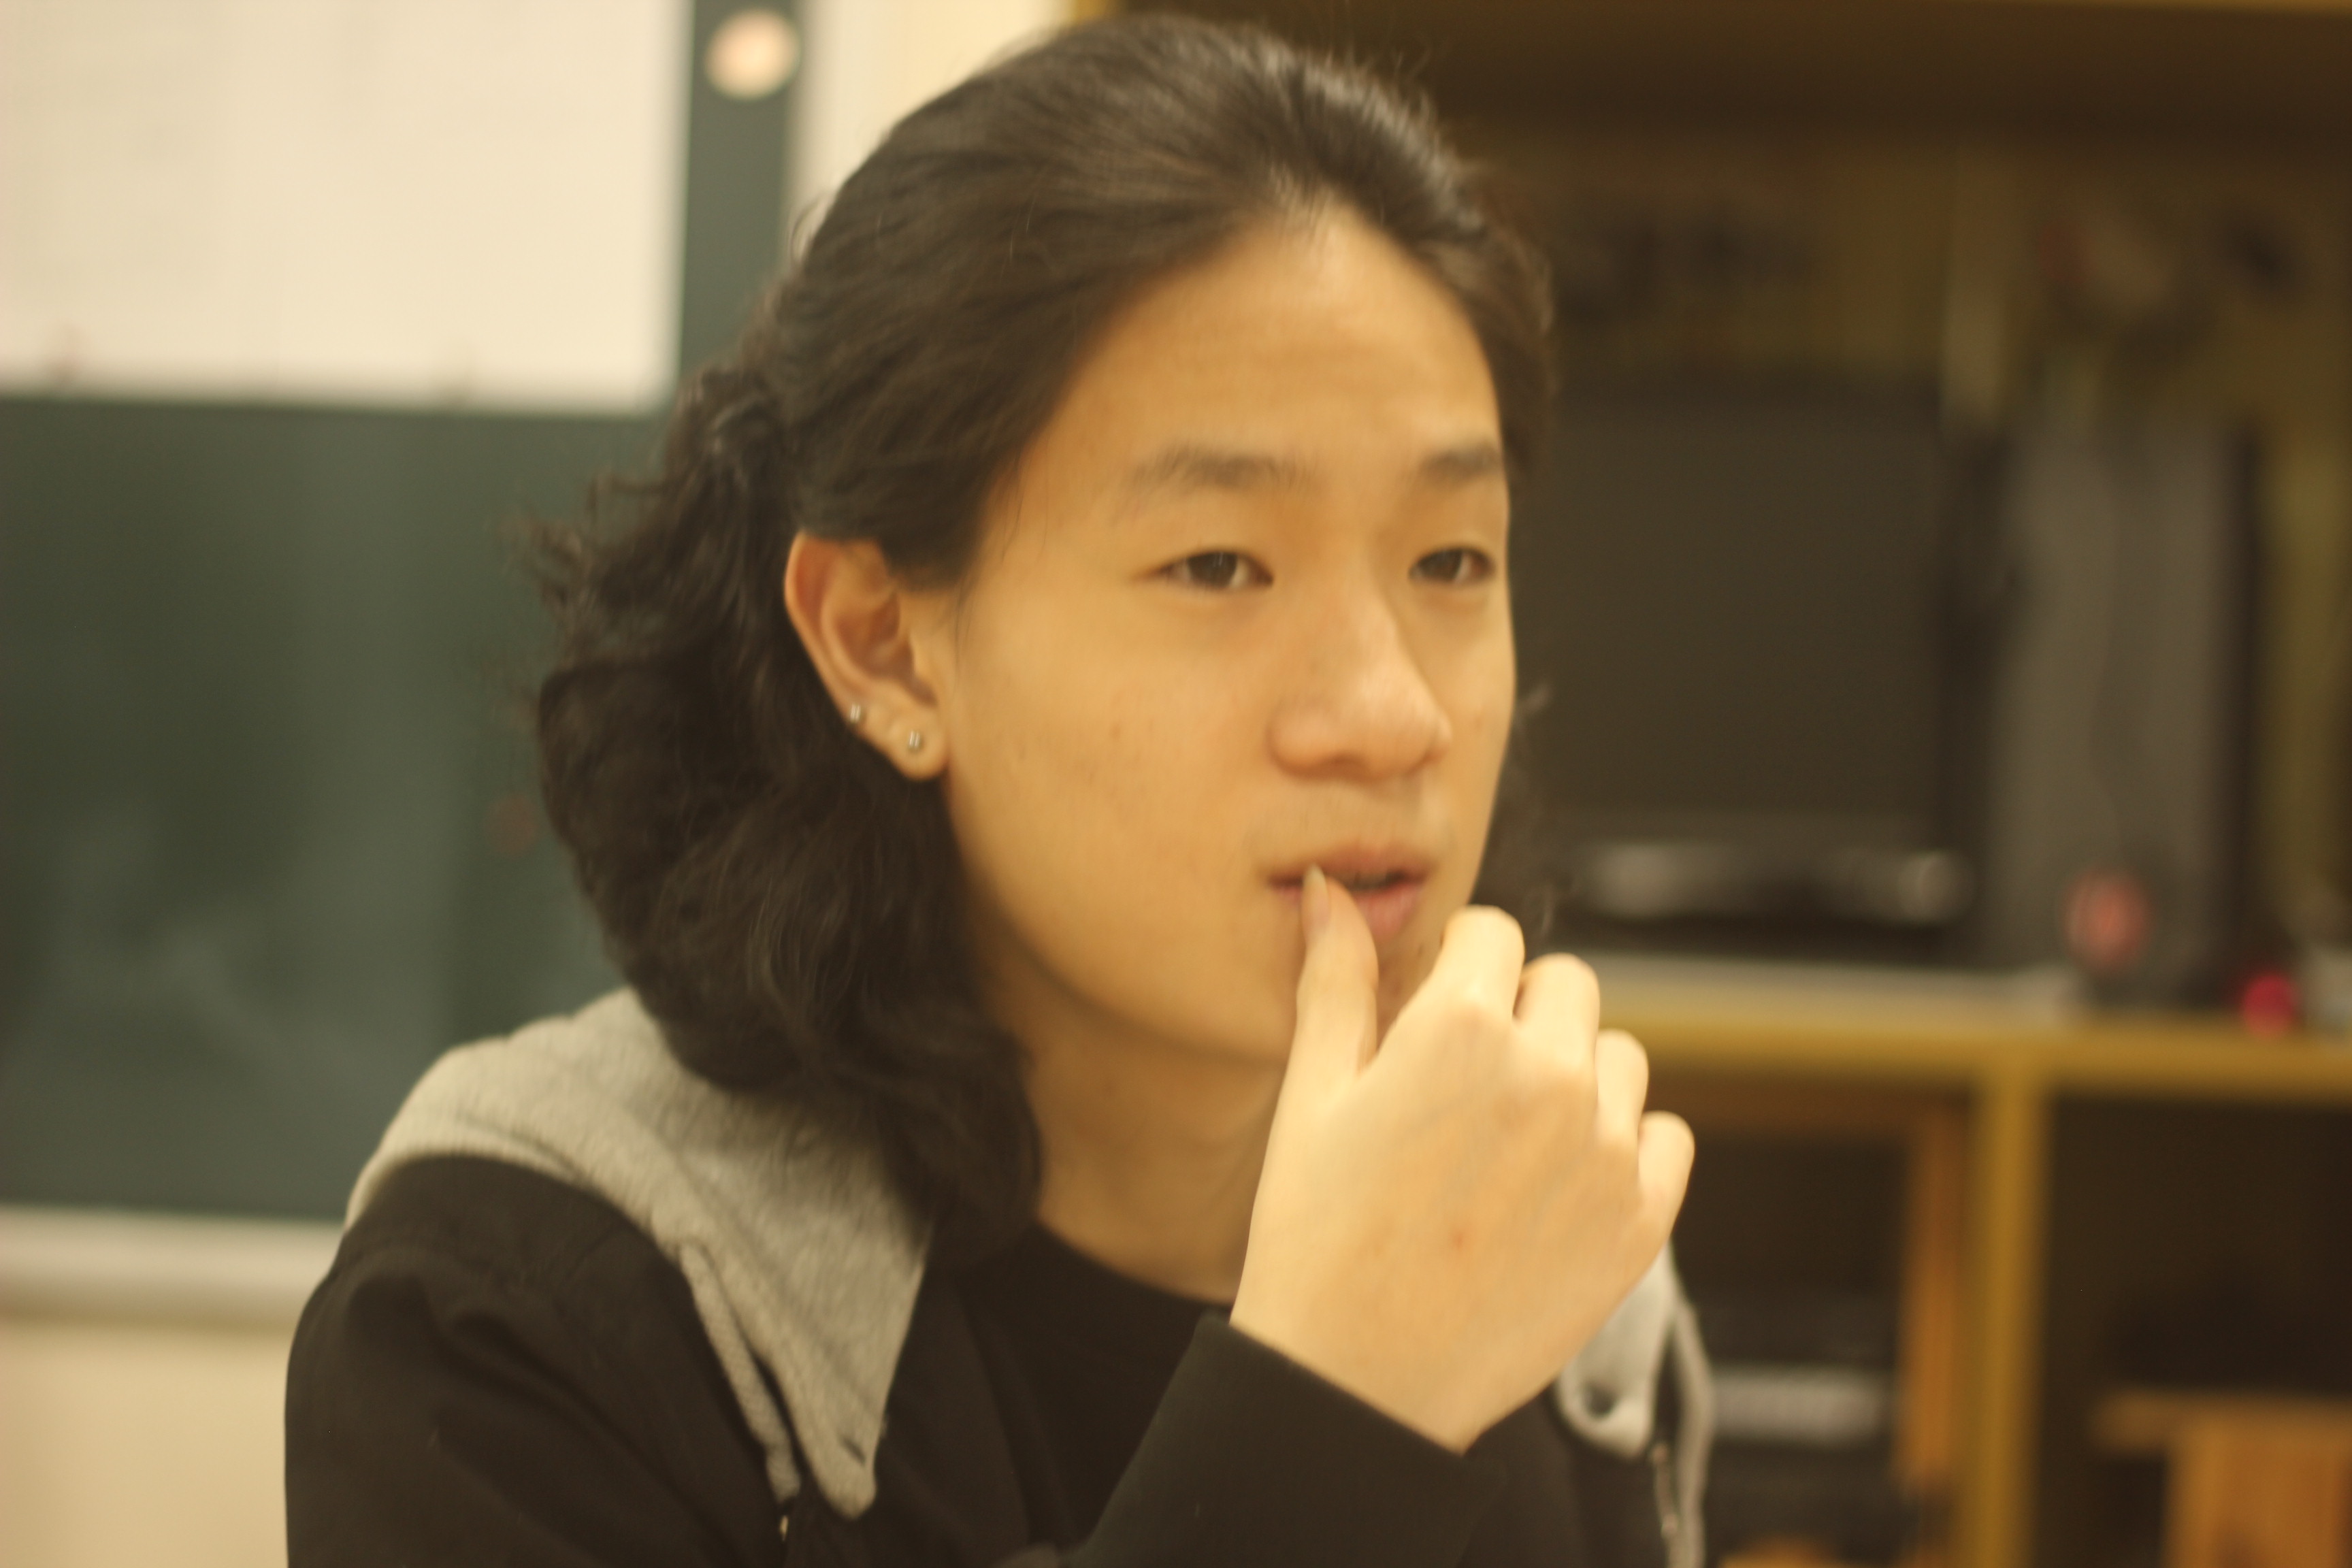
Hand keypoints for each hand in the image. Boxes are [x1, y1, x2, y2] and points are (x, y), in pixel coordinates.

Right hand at [1229, 868, 1693, 1451]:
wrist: (1356, 1387)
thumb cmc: (1315, 1241)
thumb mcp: (1310, 1098)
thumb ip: (1335, 981)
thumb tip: (1334, 894)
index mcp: (1461, 1029)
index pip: (1494, 934)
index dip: (1458, 968)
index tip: (1435, 1013)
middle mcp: (1549, 1074)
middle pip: (1565, 984)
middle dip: (1519, 1013)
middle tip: (1465, 1086)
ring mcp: (1605, 1150)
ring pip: (1617, 1057)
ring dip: (1573, 1077)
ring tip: (1505, 1145)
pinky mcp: (1642, 1220)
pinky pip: (1664, 1136)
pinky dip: (1623, 1148)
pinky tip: (1557, 1186)